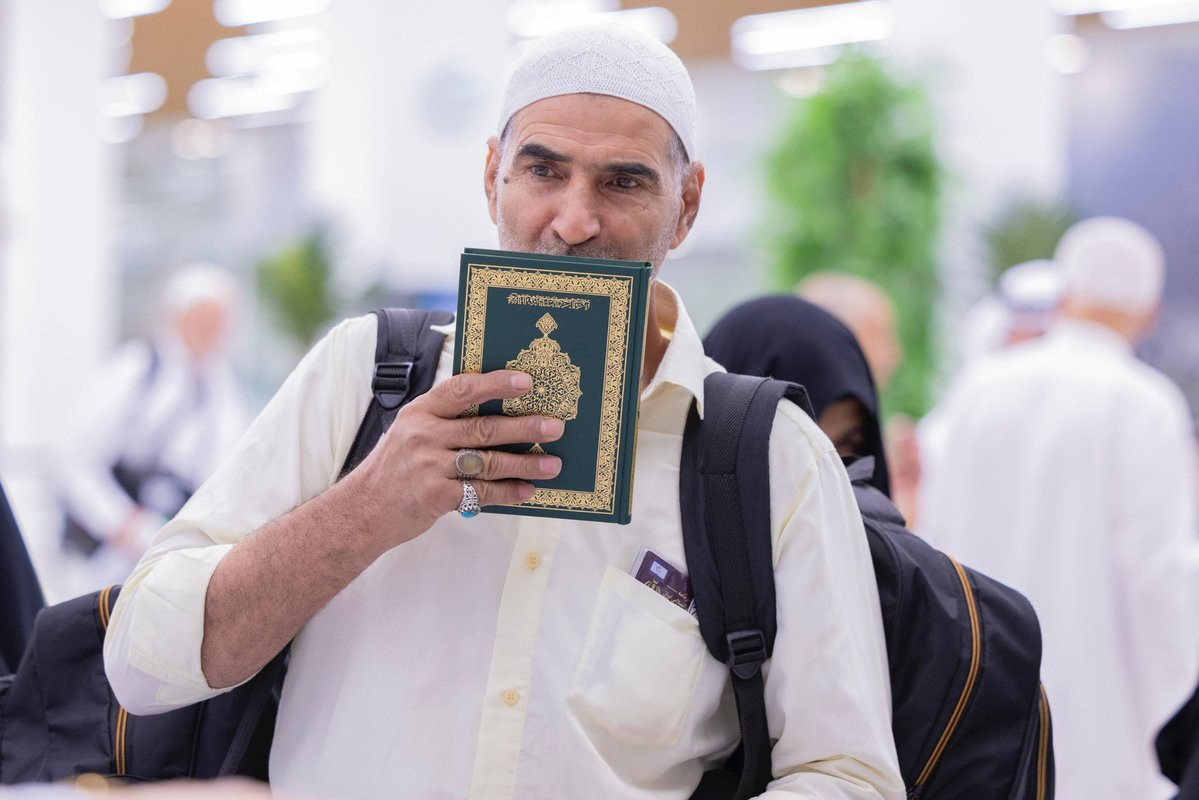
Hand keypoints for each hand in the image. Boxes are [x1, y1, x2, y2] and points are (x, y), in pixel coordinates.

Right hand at [349, 369, 563, 551]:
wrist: (363, 508)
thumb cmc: (396, 466)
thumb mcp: (412, 430)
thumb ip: (447, 419)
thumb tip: (501, 411)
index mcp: (421, 411)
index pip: (462, 389)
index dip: (496, 383)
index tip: (526, 382)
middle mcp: (424, 435)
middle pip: (483, 428)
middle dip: (524, 427)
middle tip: (554, 426)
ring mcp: (429, 466)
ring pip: (488, 462)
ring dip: (525, 463)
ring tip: (553, 463)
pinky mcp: (436, 497)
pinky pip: (481, 492)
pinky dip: (508, 492)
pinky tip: (528, 490)